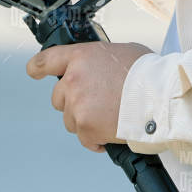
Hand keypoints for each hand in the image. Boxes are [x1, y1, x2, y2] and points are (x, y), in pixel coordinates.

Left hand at [25, 41, 152, 151]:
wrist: (159, 97)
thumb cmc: (147, 73)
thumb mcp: (121, 52)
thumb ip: (101, 61)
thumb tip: (101, 68)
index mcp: (80, 57)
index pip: (47, 60)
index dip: (37, 67)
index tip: (33, 72)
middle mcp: (73, 80)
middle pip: (58, 98)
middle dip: (74, 103)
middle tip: (97, 104)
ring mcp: (77, 105)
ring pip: (70, 120)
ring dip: (85, 122)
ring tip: (109, 117)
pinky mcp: (86, 127)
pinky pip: (84, 138)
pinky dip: (96, 139)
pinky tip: (111, 132)